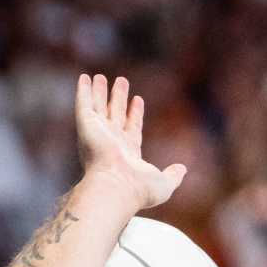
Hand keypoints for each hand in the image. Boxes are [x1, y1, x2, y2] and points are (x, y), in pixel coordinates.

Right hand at [75, 74, 185, 209]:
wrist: (117, 186)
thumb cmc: (140, 189)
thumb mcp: (164, 183)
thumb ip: (173, 175)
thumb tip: (182, 169)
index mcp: (128, 153)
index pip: (132, 128)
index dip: (135, 114)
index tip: (138, 99)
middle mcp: (111, 142)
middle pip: (115, 115)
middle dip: (117, 99)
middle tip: (121, 82)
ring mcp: (98, 133)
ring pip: (98, 107)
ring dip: (100, 92)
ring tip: (100, 77)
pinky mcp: (86, 126)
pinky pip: (84, 104)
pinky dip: (83, 91)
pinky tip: (84, 78)